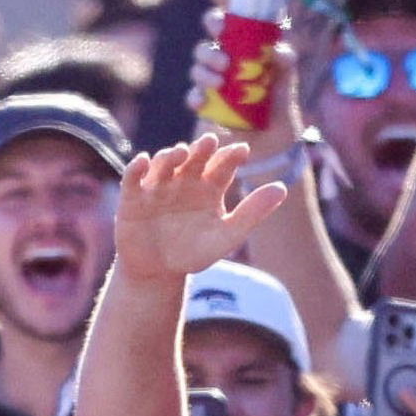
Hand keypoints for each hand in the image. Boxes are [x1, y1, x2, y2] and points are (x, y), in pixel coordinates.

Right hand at [113, 132, 288, 279]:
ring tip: (181, 152)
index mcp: (209, 186)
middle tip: (210, 142)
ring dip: (171, 156)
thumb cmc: (194, 252)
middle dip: (201, 150)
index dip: (230, 156)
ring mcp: (158, 186)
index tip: (242, 150)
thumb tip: (282, 187)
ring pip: (164, 164)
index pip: (222, 165)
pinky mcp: (133, 197)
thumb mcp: (227, 236)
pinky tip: (143, 160)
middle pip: (194, 159)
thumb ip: (253, 212)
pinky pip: (133, 179)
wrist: (160, 273)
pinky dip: (136, 169)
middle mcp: (184, 180)